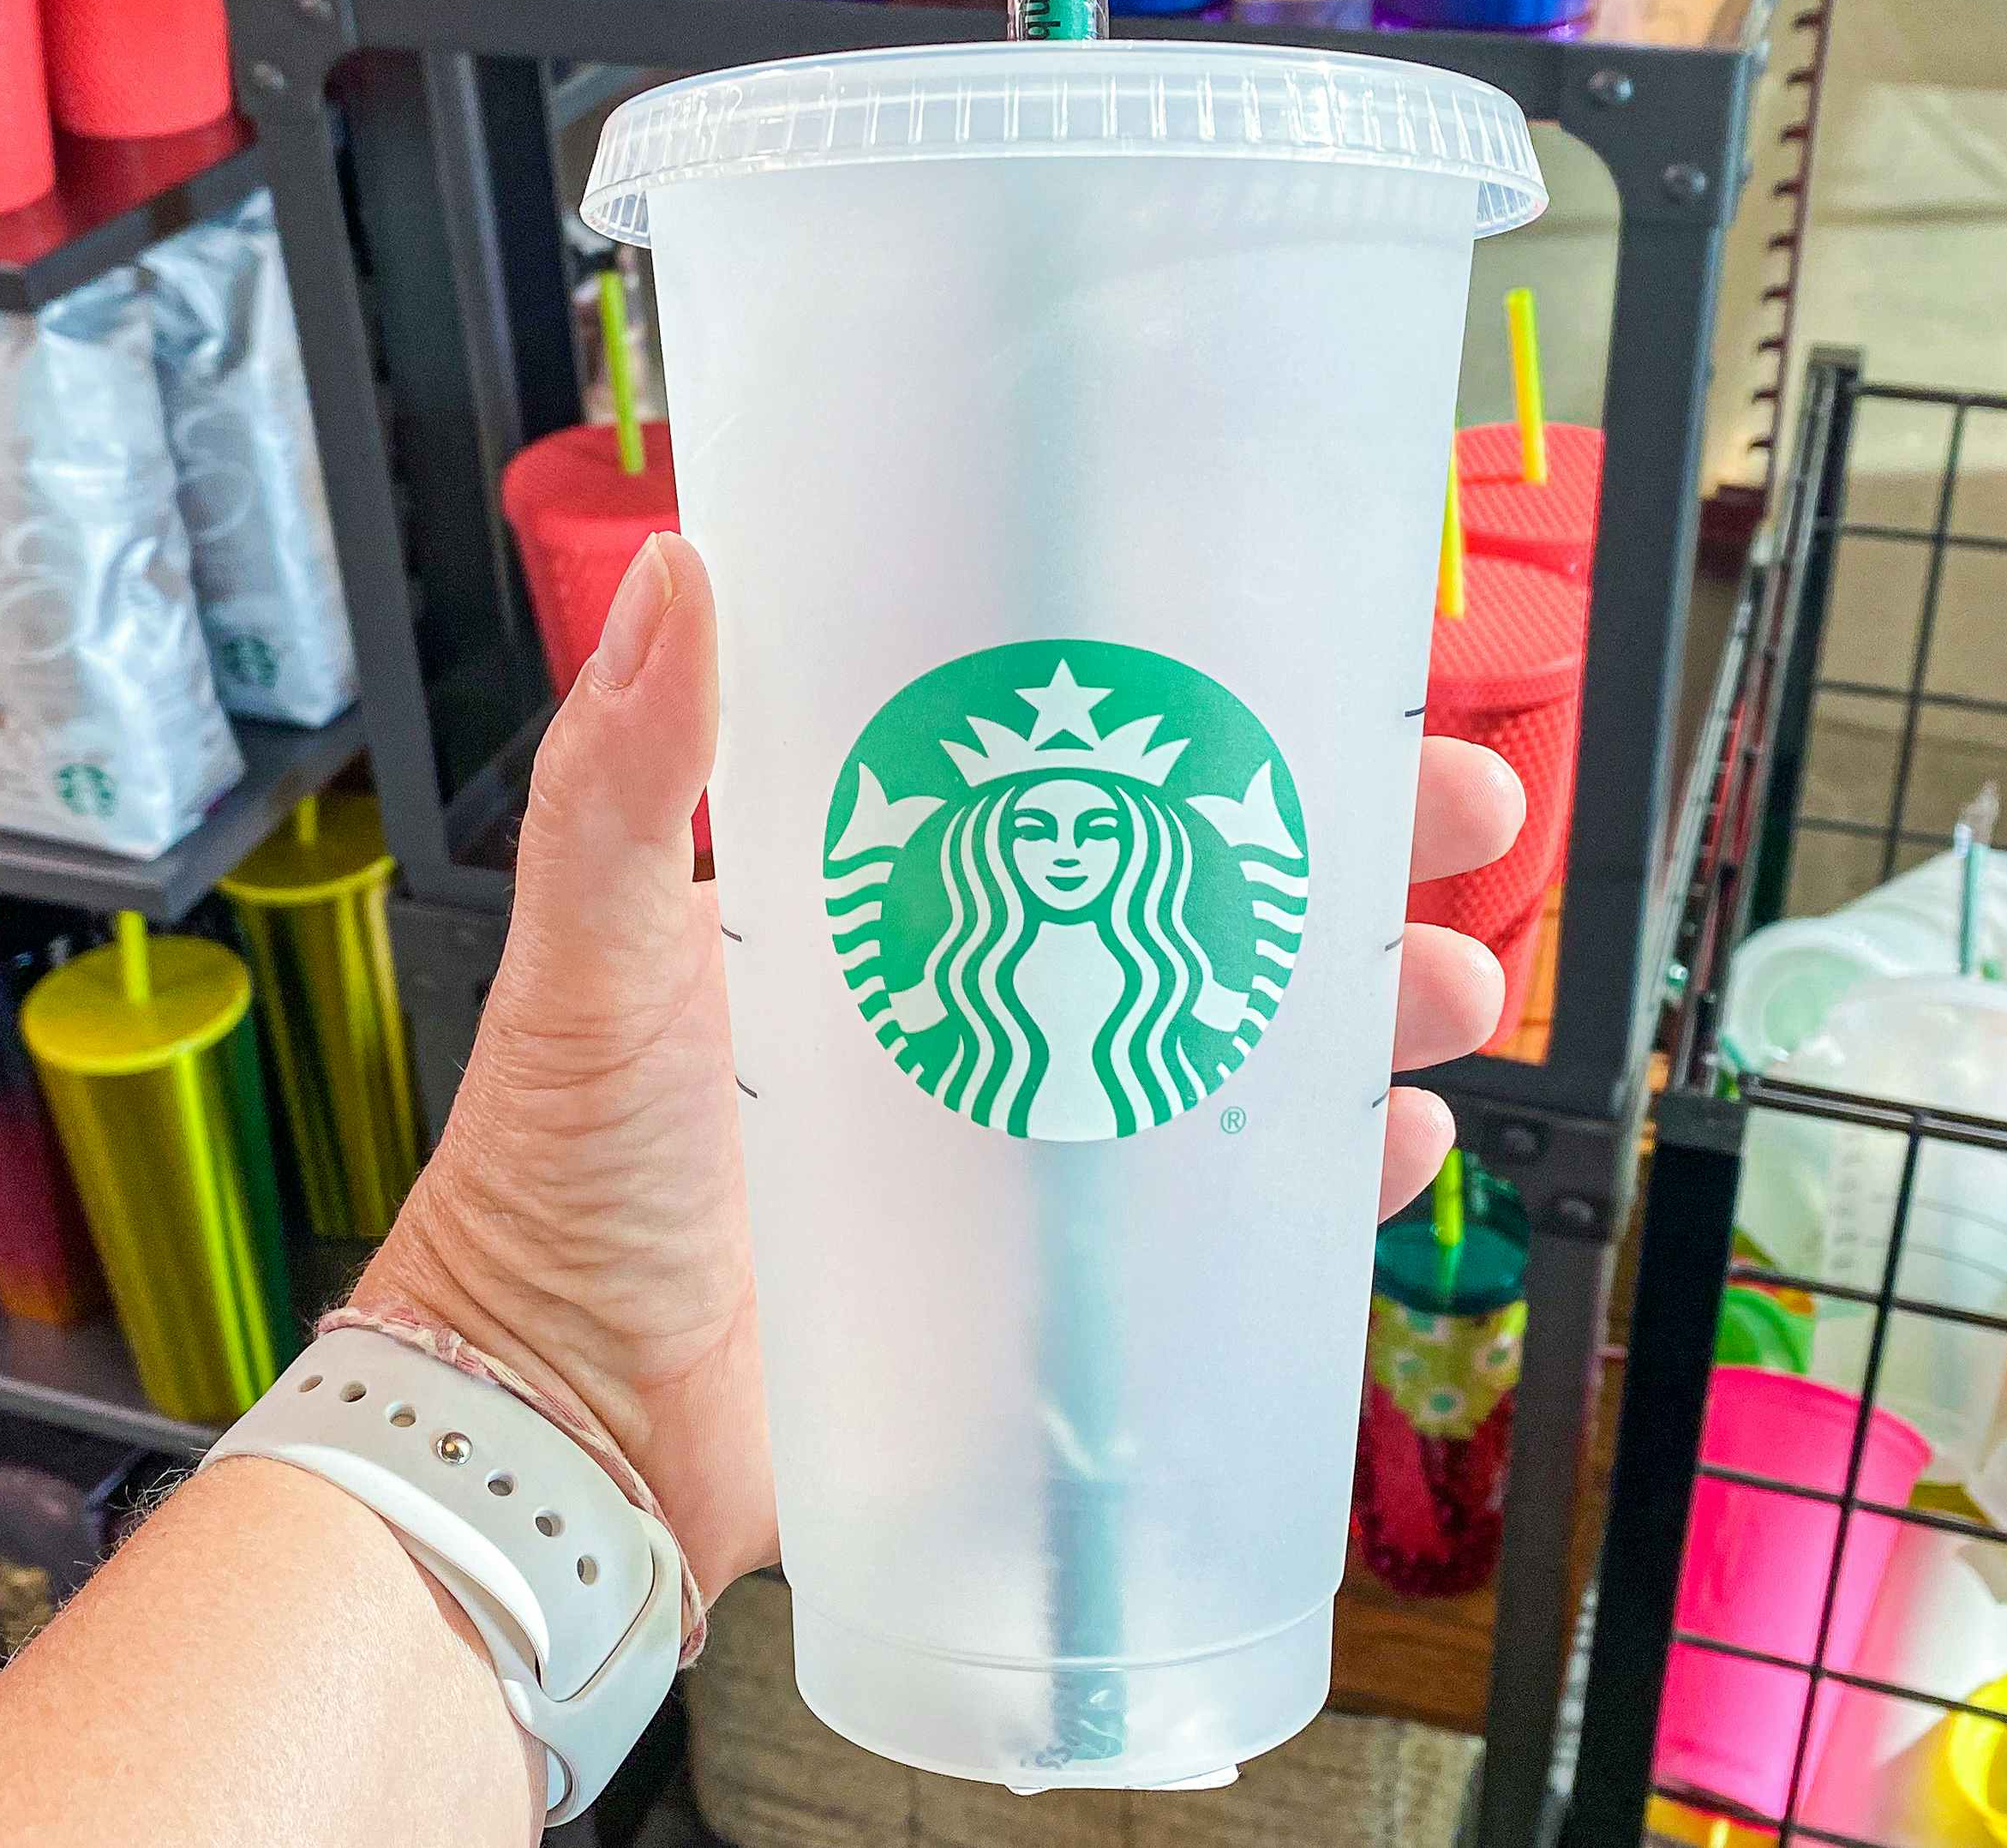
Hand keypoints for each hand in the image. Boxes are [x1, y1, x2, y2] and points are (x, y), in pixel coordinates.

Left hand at [357, 535, 1525, 1600]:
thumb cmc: (553, 1186)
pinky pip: (1214, 1211)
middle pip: (1194, 892)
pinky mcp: (1049, 1273)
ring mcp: (1022, 1133)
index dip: (1197, 717)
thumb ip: (623, 782)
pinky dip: (1316, 1175)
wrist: (557, 1430)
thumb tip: (674, 577)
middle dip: (1337, 852)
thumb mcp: (587, 957)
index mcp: (878, 893)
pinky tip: (1389, 1143)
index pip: (1069, 767)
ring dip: (1359, 1004)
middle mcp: (970, 993)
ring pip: (1235, 1040)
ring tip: (1450, 986)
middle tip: (1453, 813)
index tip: (1308, 663)